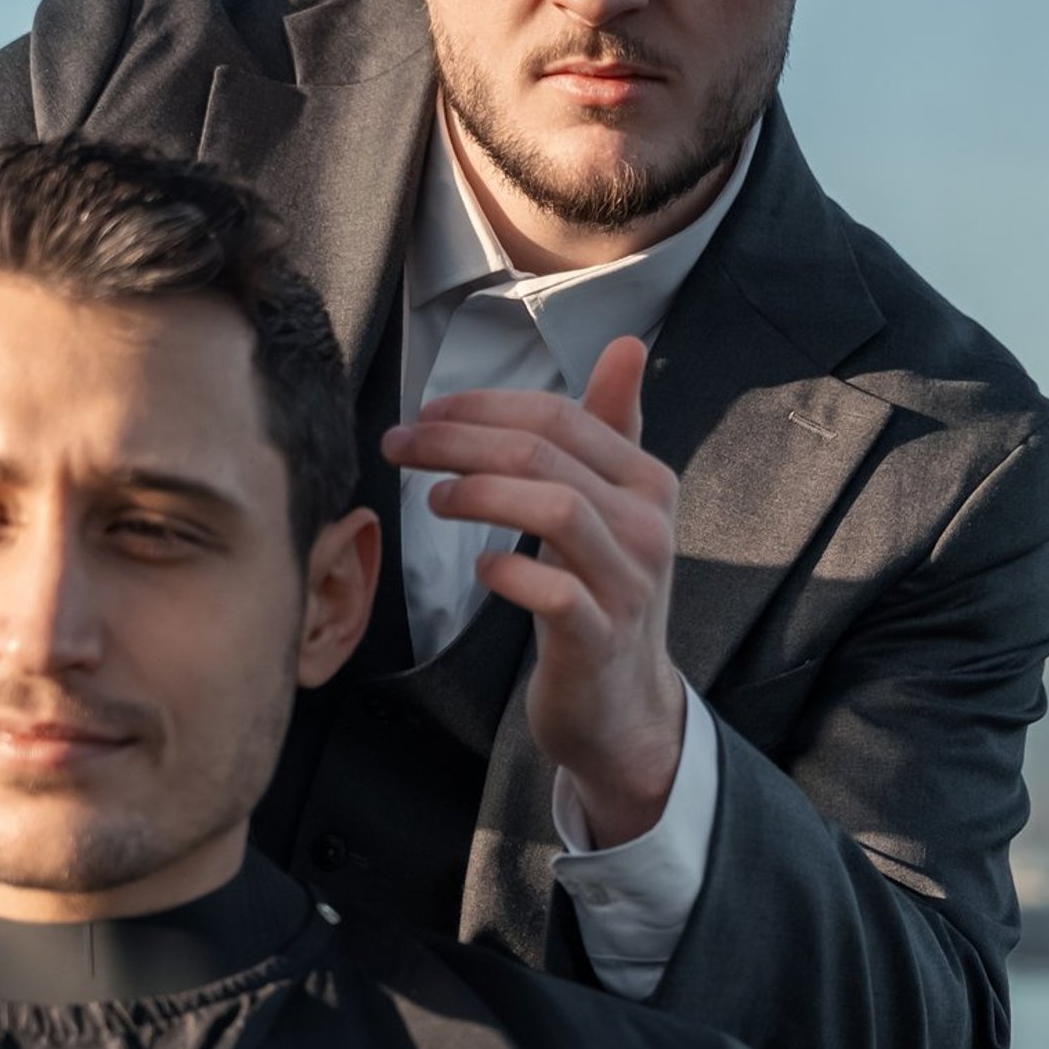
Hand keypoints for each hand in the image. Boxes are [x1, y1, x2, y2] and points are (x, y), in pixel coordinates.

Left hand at [382, 335, 685, 845]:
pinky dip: (508, 571)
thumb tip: (627, 344)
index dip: (483, 407)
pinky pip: (555, 592)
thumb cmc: (603, 592)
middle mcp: (648, 525)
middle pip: (546, 454)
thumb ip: (611, 428)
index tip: (425, 414)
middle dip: (460, 440)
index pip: (559, 416)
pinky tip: (479, 567)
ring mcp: (628, 585)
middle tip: (399, 445)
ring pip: (557, 508)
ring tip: (432, 499)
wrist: (622, 704)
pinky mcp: (600, 640)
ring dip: (479, 493)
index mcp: (647, 481)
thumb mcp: (614, 505)